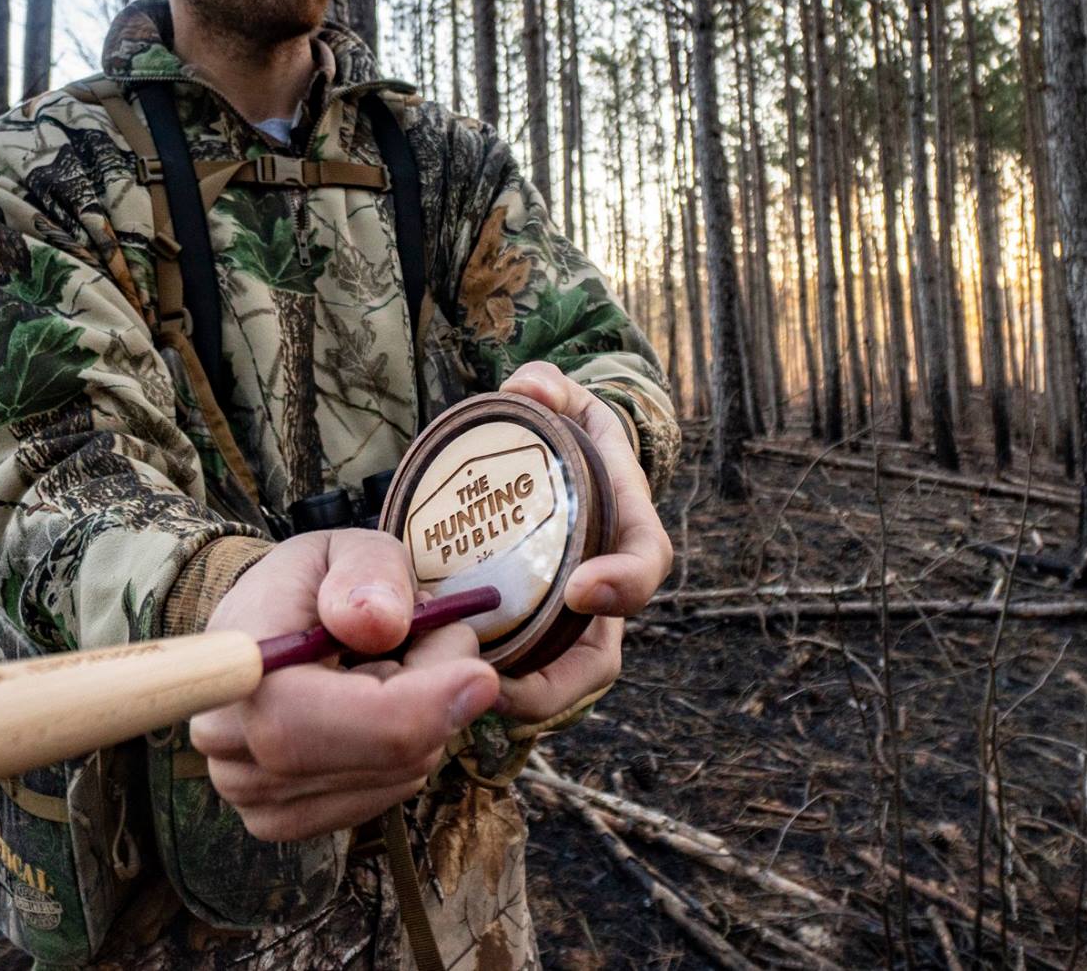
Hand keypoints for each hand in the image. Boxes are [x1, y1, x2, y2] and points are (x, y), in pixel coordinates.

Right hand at [189, 529, 499, 842]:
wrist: (264, 629)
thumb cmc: (309, 585)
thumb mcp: (343, 548)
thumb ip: (368, 572)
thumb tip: (381, 623)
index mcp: (235, 667)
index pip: (311, 720)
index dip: (406, 709)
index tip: (480, 676)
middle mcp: (229, 743)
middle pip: (378, 752)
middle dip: (436, 694)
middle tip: (434, 635)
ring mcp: (251, 794)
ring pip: (397, 775)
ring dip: (425, 720)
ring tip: (392, 667)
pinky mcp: (283, 820)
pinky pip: (388, 794)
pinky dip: (405, 751)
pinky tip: (378, 711)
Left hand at [494, 362, 673, 723]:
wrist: (555, 466)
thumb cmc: (562, 433)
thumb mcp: (562, 401)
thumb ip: (548, 388)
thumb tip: (529, 387)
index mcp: (625, 525)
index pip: (646, 562)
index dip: (625, 583)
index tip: (584, 588)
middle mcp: (605, 585)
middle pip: (600, 655)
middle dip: (559, 682)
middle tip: (505, 688)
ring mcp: (569, 620)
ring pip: (559, 681)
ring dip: (519, 700)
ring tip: (465, 699)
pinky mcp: (529, 636)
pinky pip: (519, 677)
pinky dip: (489, 687)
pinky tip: (440, 688)